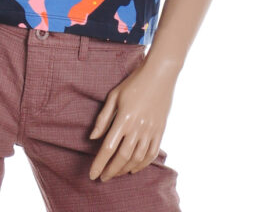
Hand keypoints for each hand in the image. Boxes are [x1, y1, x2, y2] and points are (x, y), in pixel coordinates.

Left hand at [87, 57, 176, 181]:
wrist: (160, 74)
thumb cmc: (134, 82)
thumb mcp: (114, 96)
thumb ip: (103, 118)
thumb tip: (92, 138)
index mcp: (124, 119)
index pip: (108, 148)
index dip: (99, 163)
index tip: (92, 175)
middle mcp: (138, 128)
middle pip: (122, 157)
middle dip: (111, 171)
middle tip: (103, 178)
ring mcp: (151, 131)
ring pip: (137, 158)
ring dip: (125, 169)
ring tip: (116, 173)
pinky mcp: (160, 131)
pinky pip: (151, 154)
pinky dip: (142, 164)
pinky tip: (134, 168)